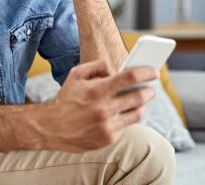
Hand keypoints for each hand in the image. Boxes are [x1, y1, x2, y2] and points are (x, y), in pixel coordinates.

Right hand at [39, 60, 158, 151]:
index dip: (146, 72)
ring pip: (137, 114)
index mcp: (97, 90)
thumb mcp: (76, 74)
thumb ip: (98, 66)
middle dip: (149, 91)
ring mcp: (108, 126)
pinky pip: (126, 126)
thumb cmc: (65, 99)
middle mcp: (104, 109)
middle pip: (139, 97)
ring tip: (139, 101)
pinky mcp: (108, 139)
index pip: (130, 78)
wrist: (50, 128)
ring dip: (141, 106)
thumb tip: (116, 69)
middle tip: (150, 89)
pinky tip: (122, 114)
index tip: (154, 72)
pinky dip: (126, 118)